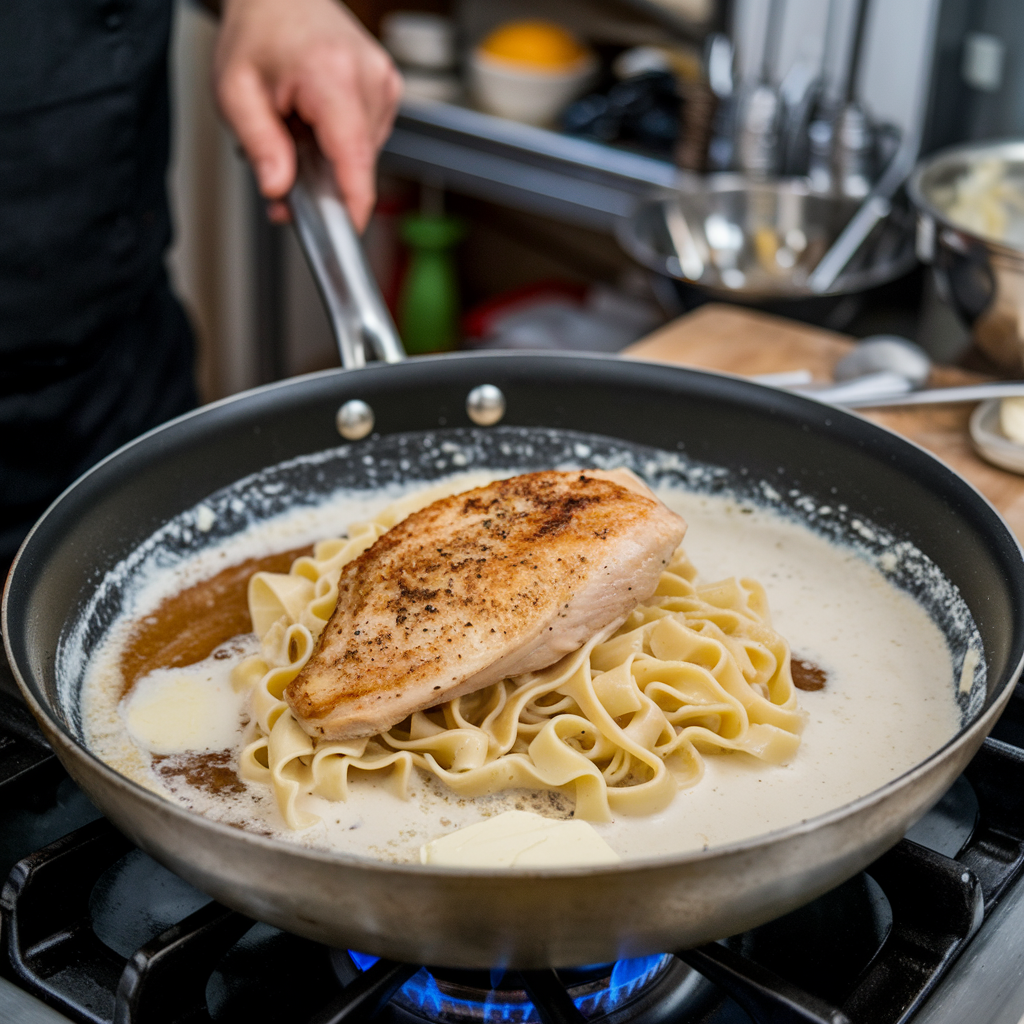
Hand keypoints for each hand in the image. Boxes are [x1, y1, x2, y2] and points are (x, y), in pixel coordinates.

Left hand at [214, 0, 401, 229]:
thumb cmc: (257, 35)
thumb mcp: (235, 93)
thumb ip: (259, 145)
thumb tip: (278, 189)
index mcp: (331, 75)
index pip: (354, 156)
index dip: (353, 203)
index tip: (347, 233)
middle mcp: (368, 76)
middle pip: (357, 161)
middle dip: (323, 179)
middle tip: (283, 166)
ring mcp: (384, 81)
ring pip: (364, 153)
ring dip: (332, 158)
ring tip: (301, 127)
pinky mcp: (389, 87)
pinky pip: (371, 137)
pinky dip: (344, 140)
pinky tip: (321, 119)